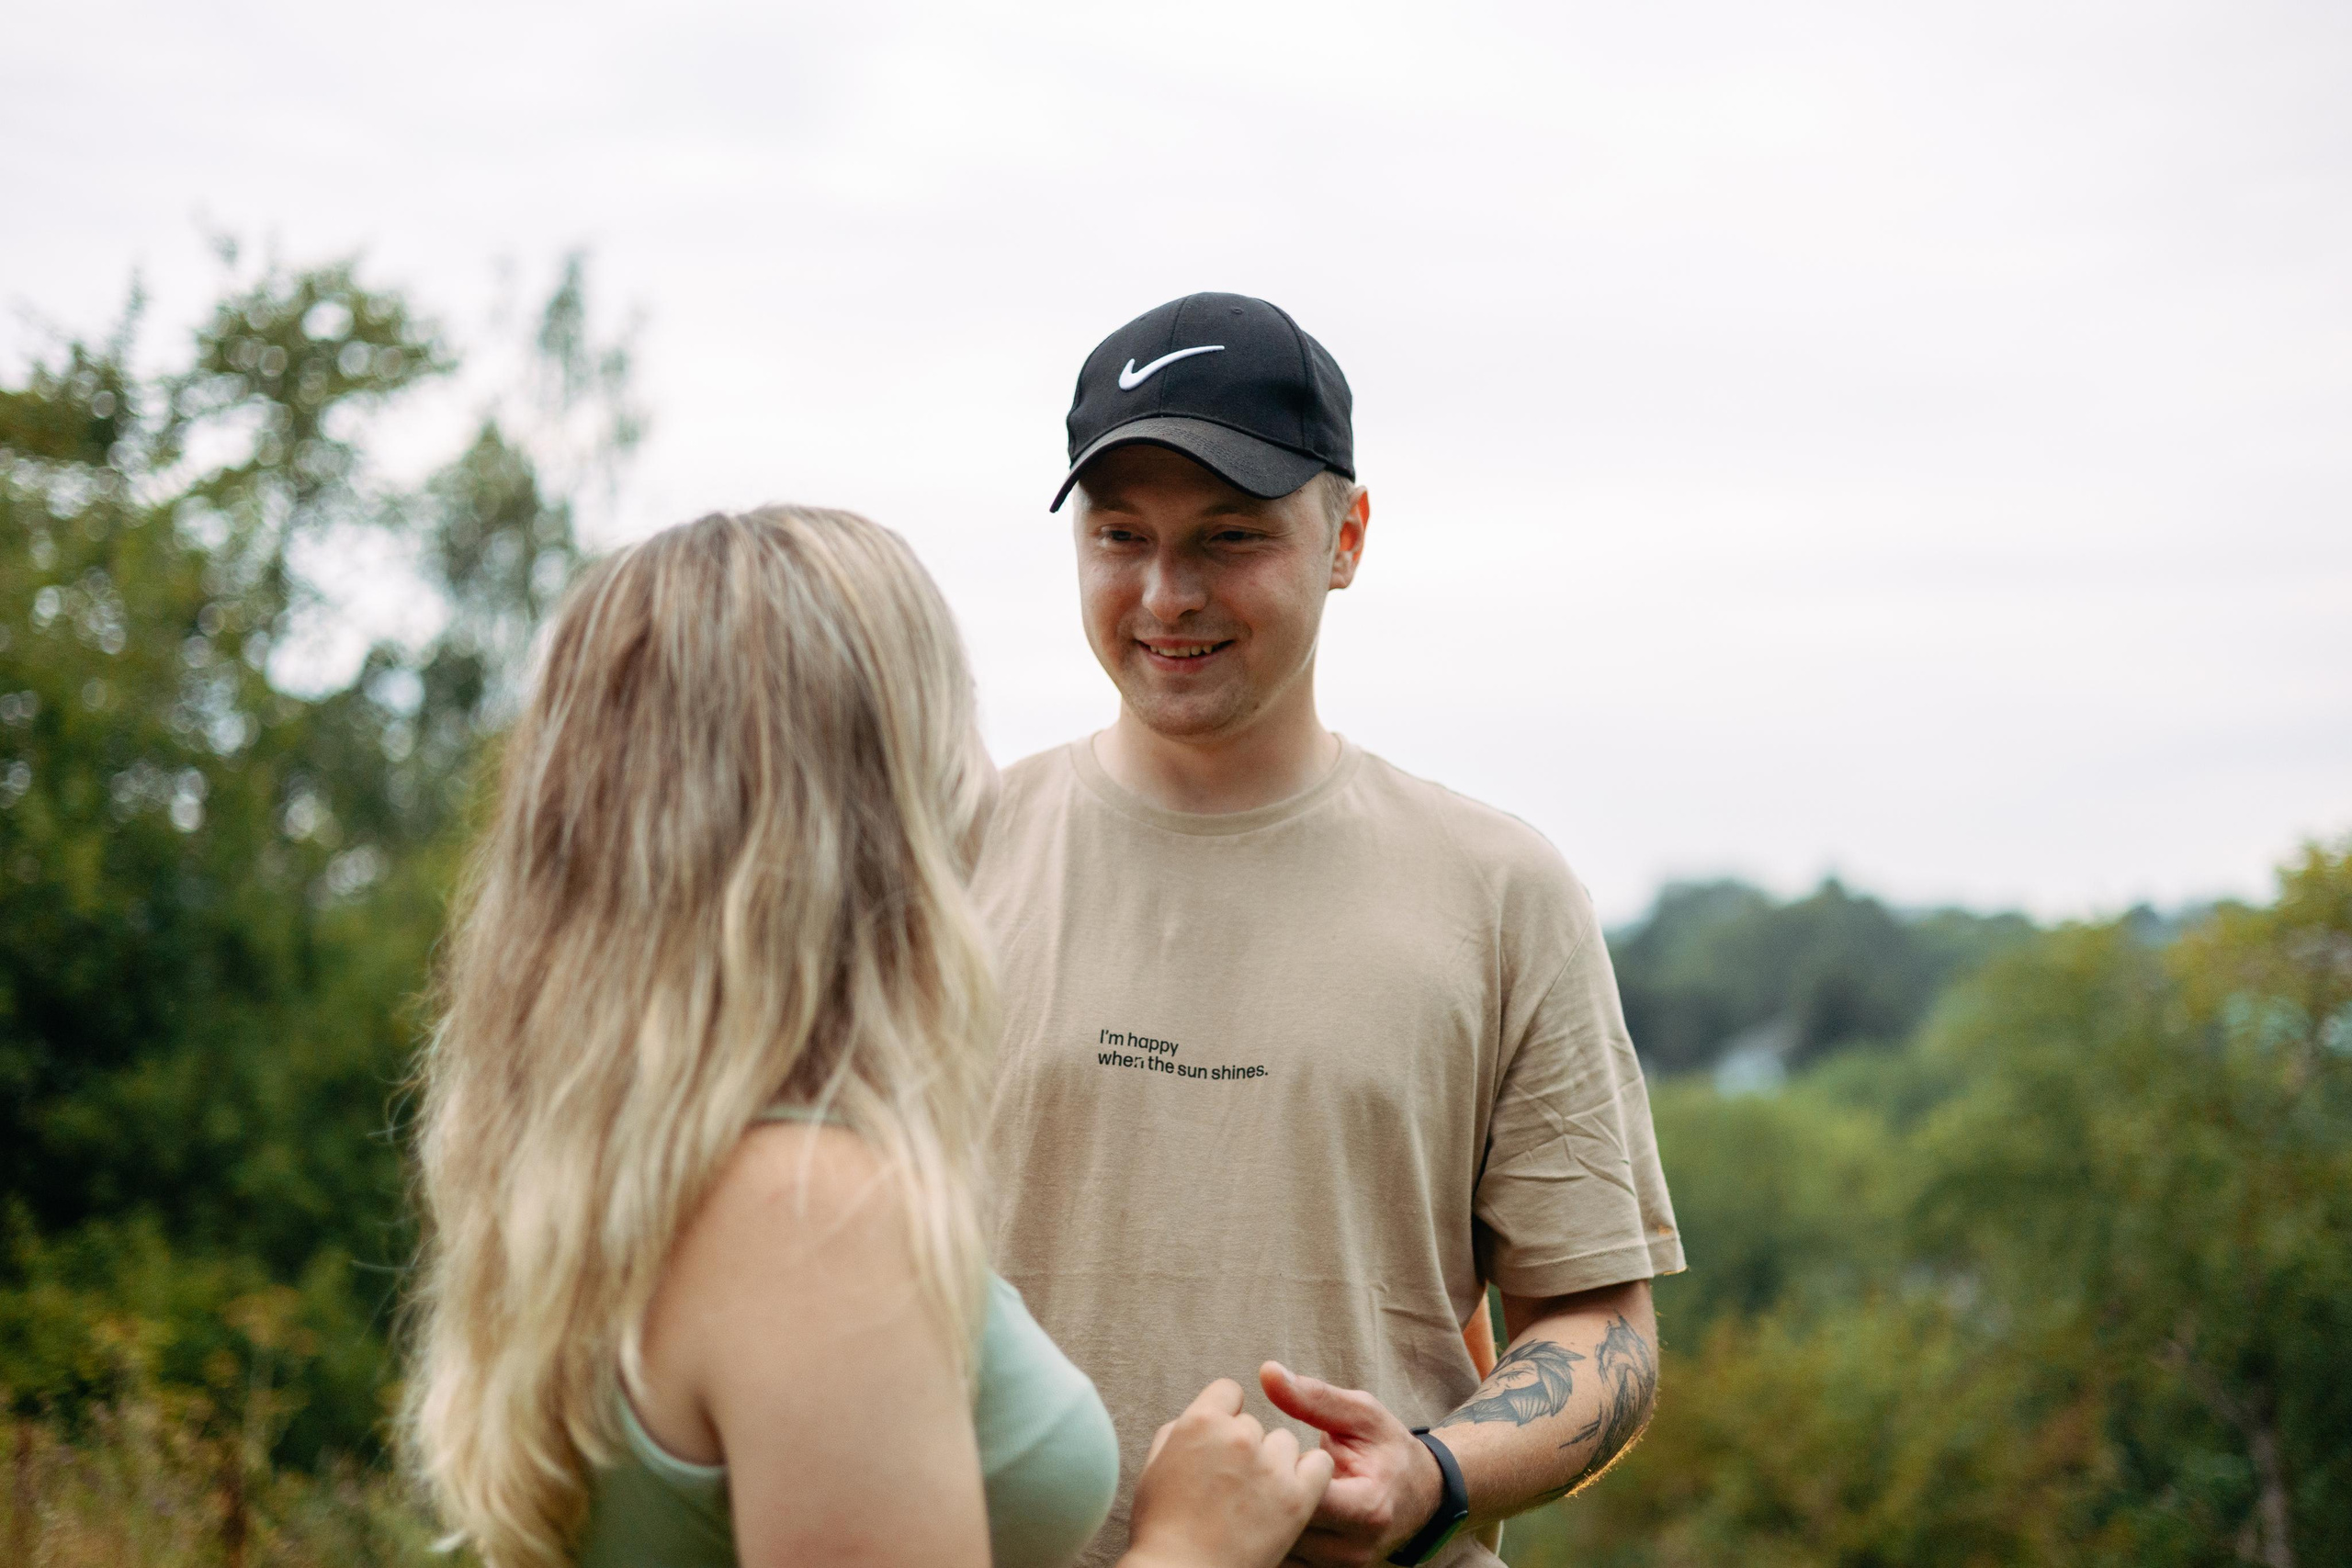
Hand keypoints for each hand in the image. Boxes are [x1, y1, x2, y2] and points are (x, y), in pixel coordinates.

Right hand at [1125, 1378, 1334, 1567]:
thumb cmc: (1161, 1527)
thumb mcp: (1154, 1468)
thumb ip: (1178, 1432)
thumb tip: (1200, 1420)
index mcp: (1199, 1423)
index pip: (1228, 1392)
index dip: (1224, 1414)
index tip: (1221, 1440)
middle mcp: (1238, 1437)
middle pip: (1254, 1424)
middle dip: (1244, 1446)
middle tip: (1231, 1482)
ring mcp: (1270, 1467)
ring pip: (1286, 1442)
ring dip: (1275, 1462)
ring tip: (1258, 1495)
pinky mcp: (1297, 1498)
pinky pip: (1319, 1465)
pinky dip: (1311, 1474)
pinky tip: (1293, 1490)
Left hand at [1258, 1363, 1443, 1566]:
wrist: (1421, 1494)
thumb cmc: (1389, 1449)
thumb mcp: (1361, 1415)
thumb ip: (1314, 1397)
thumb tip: (1268, 1373)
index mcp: (1366, 1507)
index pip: (1302, 1497)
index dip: (1272, 1472)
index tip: (1256, 1450)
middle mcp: (1352, 1548)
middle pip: (1284, 1529)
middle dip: (1256, 1498)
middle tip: (1239, 1470)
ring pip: (1278, 1550)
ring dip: (1257, 1519)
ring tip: (1245, 1490)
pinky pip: (1284, 1561)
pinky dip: (1267, 1535)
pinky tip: (1257, 1510)